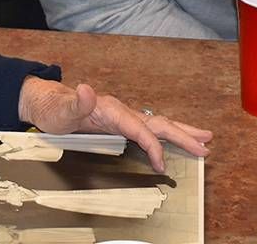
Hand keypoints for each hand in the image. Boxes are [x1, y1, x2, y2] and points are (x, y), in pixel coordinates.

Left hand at [17, 77, 212, 172]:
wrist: (49, 103)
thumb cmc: (55, 109)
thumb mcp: (61, 109)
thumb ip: (75, 102)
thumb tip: (86, 89)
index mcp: (113, 110)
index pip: (141, 129)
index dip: (153, 147)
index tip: (162, 165)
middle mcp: (123, 112)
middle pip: (159, 124)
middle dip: (183, 135)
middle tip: (206, 146)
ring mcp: (124, 118)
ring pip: (159, 125)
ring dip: (182, 133)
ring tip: (204, 139)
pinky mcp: (122, 125)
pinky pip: (150, 131)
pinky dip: (167, 137)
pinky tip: (177, 143)